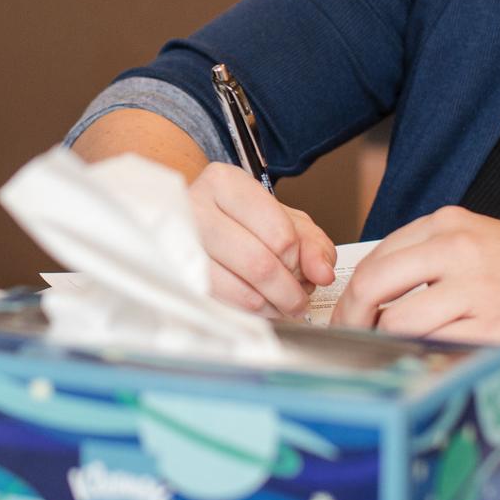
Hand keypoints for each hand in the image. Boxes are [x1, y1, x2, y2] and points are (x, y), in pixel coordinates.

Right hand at [188, 163, 336, 318]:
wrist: (199, 229)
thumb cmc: (243, 223)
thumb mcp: (288, 222)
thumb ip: (314, 245)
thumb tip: (321, 273)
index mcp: (225, 183)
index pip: (279, 234)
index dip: (297, 260)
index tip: (297, 266)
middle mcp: (195, 208)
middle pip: (259, 264)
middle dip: (288, 291)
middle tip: (297, 299)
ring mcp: (179, 246)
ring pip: (241, 292)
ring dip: (271, 307)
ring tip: (278, 304)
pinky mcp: (177, 280)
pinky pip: (223, 308)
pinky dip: (249, 315)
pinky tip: (255, 305)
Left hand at [331, 206, 499, 363]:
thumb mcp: (480, 240)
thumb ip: (432, 255)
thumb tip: (375, 290)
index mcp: (449, 224)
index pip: (376, 257)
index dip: (351, 293)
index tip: (346, 315)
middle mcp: (459, 249)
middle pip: (373, 284)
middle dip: (351, 317)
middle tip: (350, 339)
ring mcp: (478, 289)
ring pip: (399, 320)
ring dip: (385, 343)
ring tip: (390, 353)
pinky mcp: (498, 328)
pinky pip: (438, 346)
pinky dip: (423, 356)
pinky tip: (426, 359)